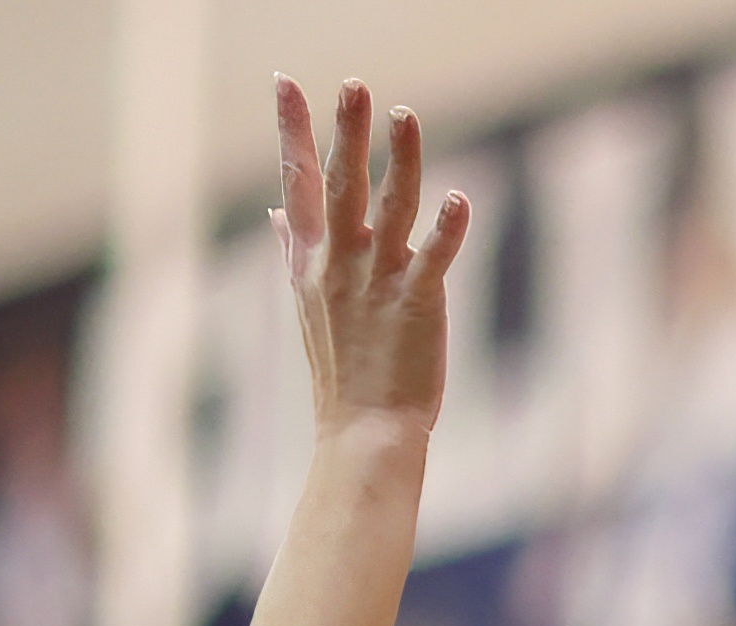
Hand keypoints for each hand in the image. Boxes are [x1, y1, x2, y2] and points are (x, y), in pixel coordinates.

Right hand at [271, 76, 467, 436]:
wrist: (363, 432)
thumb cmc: (341, 368)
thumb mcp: (306, 301)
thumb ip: (294, 248)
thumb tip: (276, 211)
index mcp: (312, 259)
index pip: (298, 182)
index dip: (292, 131)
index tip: (284, 82)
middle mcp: (341, 262)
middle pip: (342, 184)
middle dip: (345, 131)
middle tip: (353, 83)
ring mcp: (378, 282)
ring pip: (390, 209)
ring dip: (400, 161)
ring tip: (405, 115)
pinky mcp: (417, 304)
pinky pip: (434, 259)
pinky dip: (447, 229)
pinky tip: (458, 198)